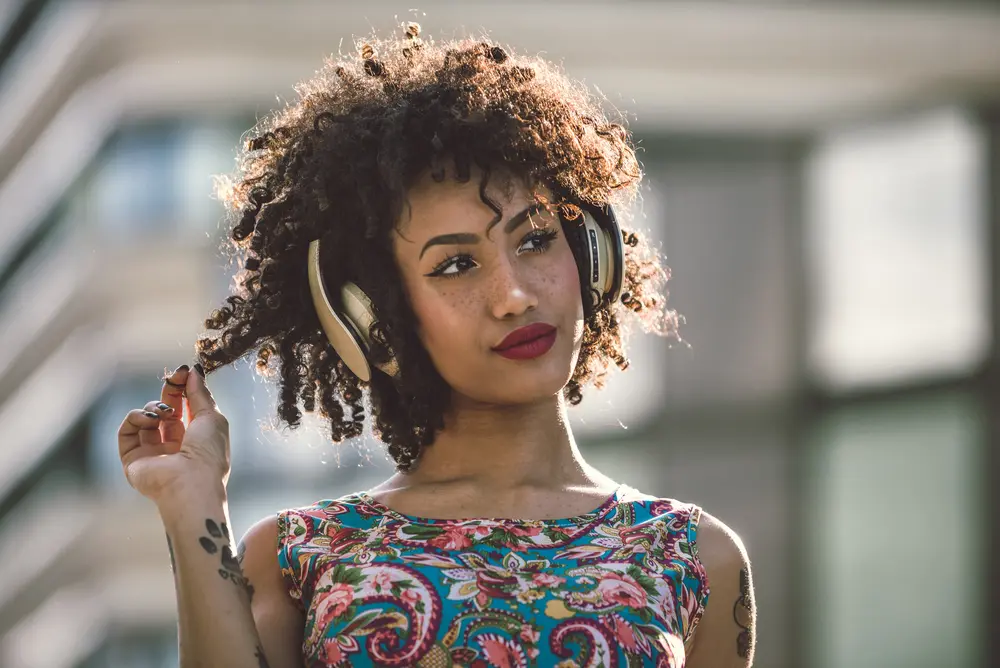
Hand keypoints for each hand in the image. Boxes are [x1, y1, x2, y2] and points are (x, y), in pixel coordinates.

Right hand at [117, 364, 230, 502]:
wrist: (190, 482)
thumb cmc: (208, 452)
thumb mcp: (212, 416)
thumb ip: (200, 393)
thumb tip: (193, 373)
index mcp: (197, 439)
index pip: (186, 408)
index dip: (183, 388)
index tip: (183, 371)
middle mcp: (174, 447)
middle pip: (165, 411)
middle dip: (169, 392)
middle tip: (172, 379)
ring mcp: (152, 453)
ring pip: (145, 418)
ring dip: (154, 407)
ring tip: (164, 413)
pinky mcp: (132, 459)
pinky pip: (127, 430)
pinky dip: (136, 418)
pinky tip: (150, 420)